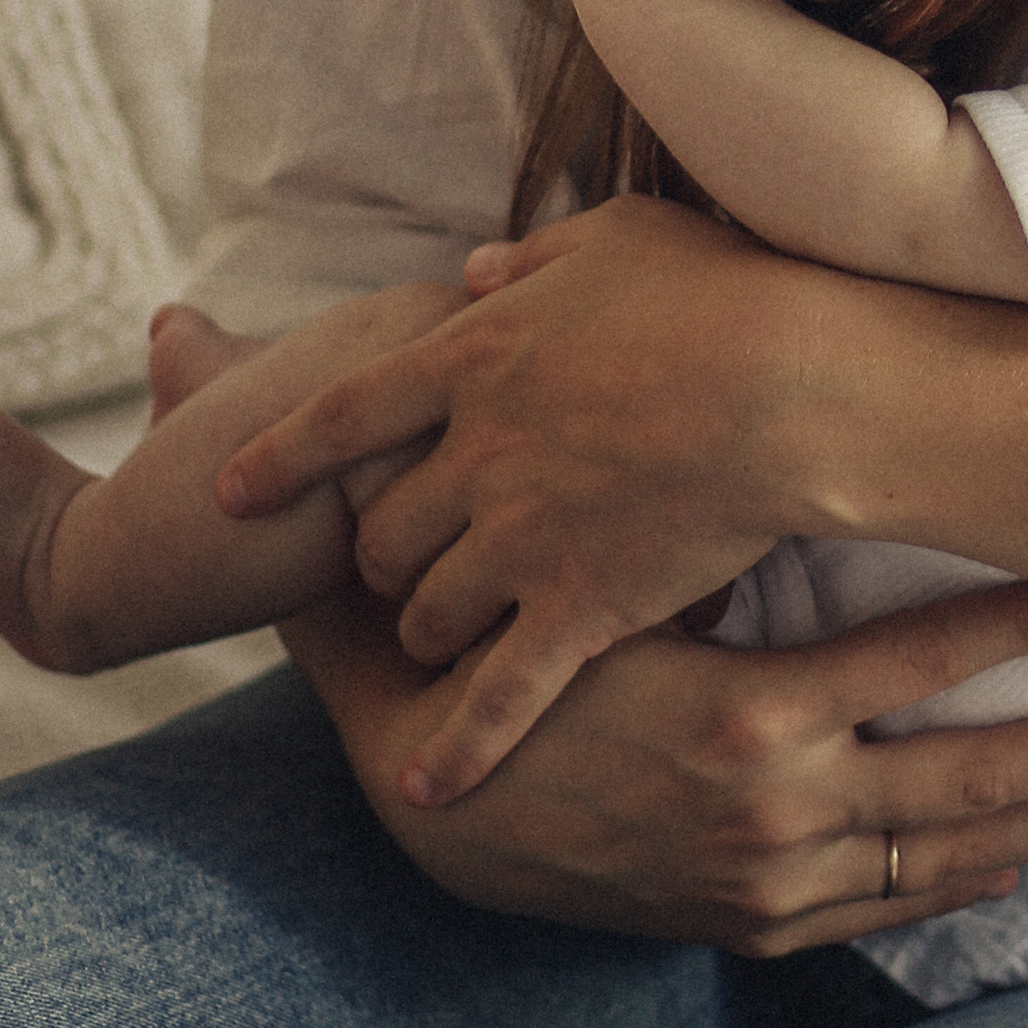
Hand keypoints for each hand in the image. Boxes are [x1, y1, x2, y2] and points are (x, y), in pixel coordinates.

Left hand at [216, 196, 821, 808]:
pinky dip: (460, 744)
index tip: (228, 490)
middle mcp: (475, 453)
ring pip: (428, 611)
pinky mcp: (581, 609)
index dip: (278, 458)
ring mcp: (523, 538)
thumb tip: (471, 274)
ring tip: (438, 641)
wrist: (799, 386)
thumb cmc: (725, 293)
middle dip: (378, 555)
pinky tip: (429, 787)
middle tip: (395, 567)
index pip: (340, 415)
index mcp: (471, 356)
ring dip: (425, 629)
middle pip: (381, 530)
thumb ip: (528, 264)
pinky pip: (500, 695)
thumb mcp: (613, 241)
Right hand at [282, 572, 1027, 949]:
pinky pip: (875, 906)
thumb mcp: (625, 584)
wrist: (429, 794)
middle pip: (967, 778)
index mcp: (751, 714)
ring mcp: (767, 879)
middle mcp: (775, 809)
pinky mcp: (746, 923)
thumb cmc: (530, 654)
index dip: (1017, 624)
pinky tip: (1010, 860)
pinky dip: (948, 882)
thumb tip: (814, 430)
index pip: (921, 661)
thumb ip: (722, 529)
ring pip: (940, 853)